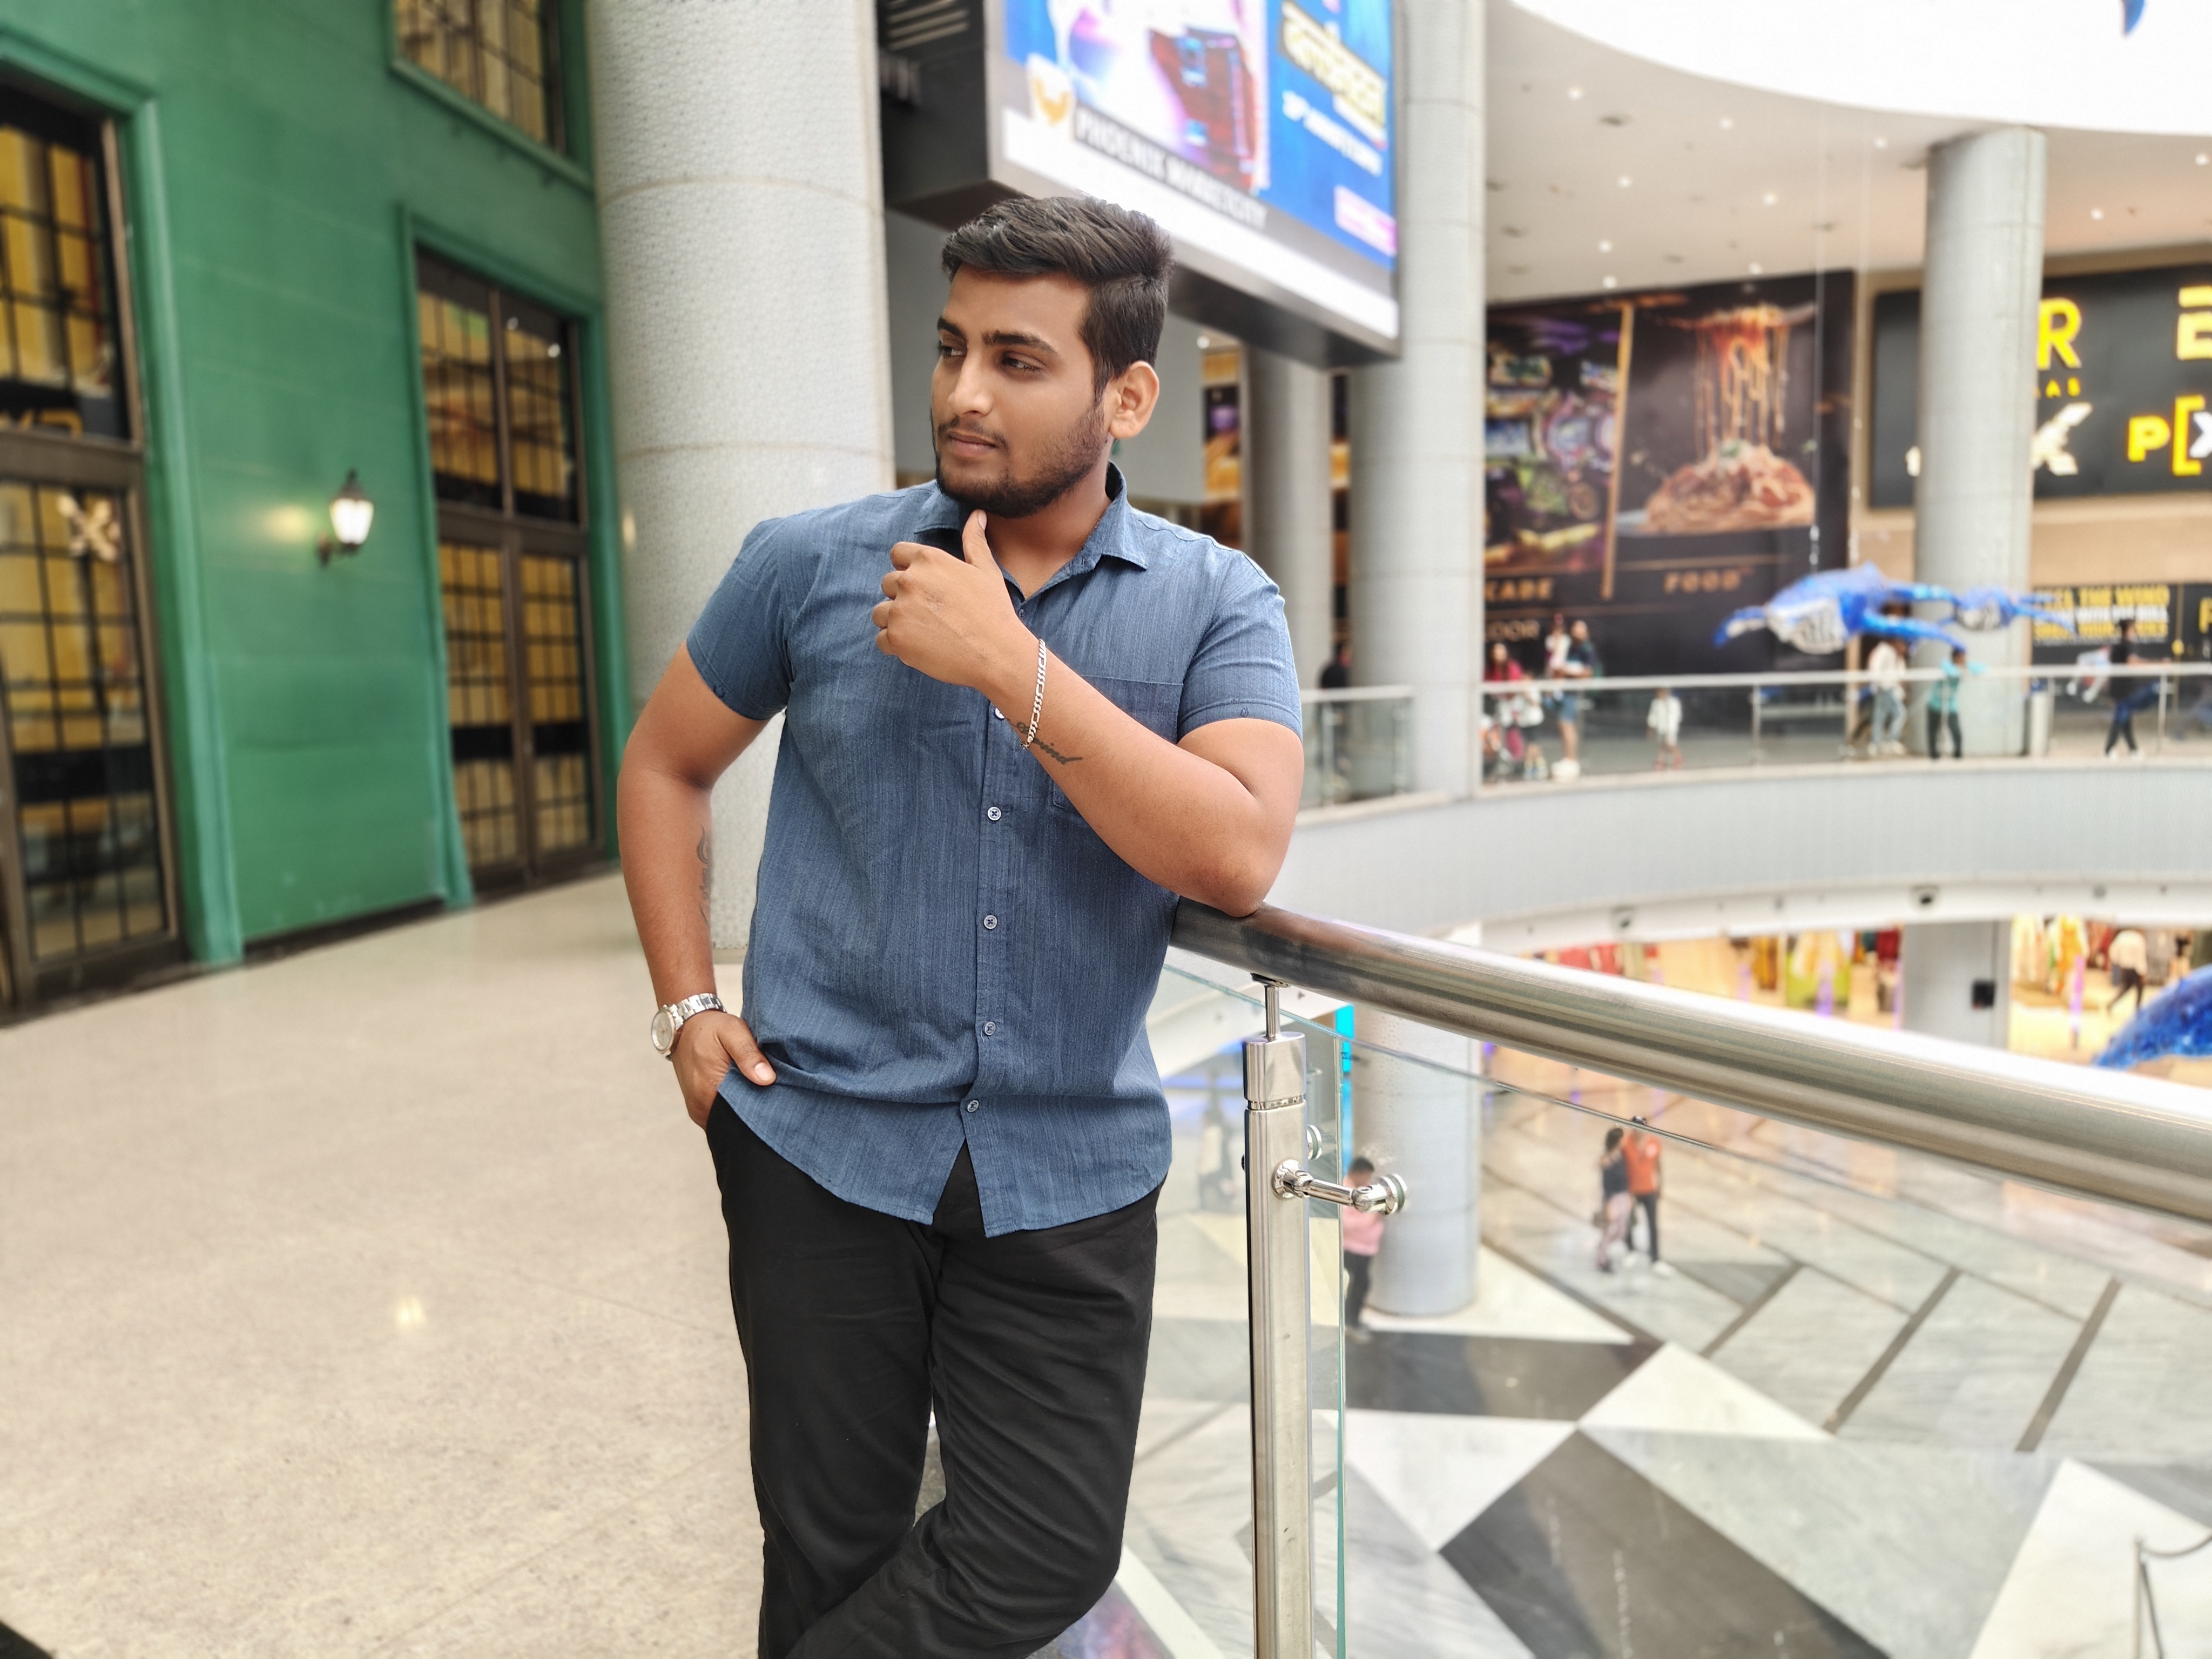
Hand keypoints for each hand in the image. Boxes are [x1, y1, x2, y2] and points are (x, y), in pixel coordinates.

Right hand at [671, 1009, 774, 1128]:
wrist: (683, 1029)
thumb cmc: (709, 1029)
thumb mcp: (732, 1031)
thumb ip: (749, 1054)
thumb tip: (767, 1079)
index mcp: (709, 1089)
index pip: (744, 1114)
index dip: (763, 1106)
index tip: (777, 1096)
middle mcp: (700, 1106)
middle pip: (736, 1119)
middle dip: (755, 1109)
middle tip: (770, 1092)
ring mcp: (698, 1109)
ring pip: (728, 1119)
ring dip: (743, 1107)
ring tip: (756, 1090)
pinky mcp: (698, 1108)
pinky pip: (719, 1115)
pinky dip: (732, 1106)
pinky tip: (742, 1091)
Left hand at [873, 510, 1032, 693]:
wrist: (997, 653)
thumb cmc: (994, 611)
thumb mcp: (986, 570)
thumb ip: (974, 540)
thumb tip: (978, 514)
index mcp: (928, 559)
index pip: (897, 554)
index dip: (908, 569)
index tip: (924, 587)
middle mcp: (909, 580)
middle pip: (887, 584)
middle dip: (903, 598)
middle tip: (931, 614)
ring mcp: (900, 610)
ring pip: (880, 612)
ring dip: (896, 621)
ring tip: (924, 632)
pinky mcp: (896, 638)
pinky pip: (881, 640)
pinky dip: (896, 645)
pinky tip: (920, 648)